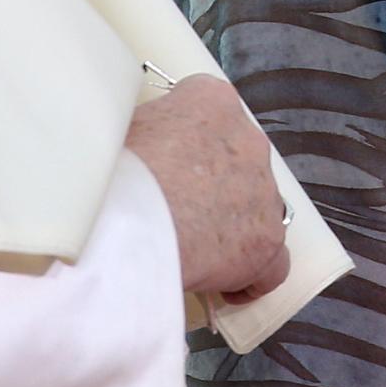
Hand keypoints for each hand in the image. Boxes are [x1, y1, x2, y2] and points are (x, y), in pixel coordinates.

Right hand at [124, 75, 289, 303]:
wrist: (127, 222)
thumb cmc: (113, 173)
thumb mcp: (120, 129)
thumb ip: (145, 130)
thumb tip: (137, 148)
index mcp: (211, 101)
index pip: (211, 112)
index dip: (189, 145)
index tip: (170, 164)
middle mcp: (247, 139)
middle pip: (236, 163)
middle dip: (212, 186)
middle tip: (176, 210)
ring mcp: (263, 191)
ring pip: (255, 211)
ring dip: (229, 228)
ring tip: (192, 251)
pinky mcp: (266, 240)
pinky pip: (272, 262)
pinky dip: (250, 276)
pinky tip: (221, 286)